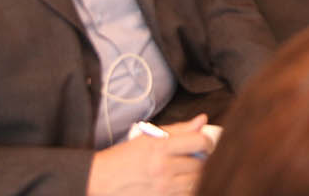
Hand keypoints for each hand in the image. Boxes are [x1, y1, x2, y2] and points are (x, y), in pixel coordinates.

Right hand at [86, 115, 211, 195]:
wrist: (101, 179)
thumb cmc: (125, 156)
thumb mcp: (149, 137)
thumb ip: (179, 129)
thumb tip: (202, 120)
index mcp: (160, 147)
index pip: (199, 142)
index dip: (207, 141)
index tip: (205, 143)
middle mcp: (163, 168)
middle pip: (200, 164)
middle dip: (201, 159)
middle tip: (194, 157)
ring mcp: (162, 188)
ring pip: (195, 181)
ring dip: (195, 175)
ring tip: (186, 170)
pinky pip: (185, 194)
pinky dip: (186, 188)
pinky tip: (179, 182)